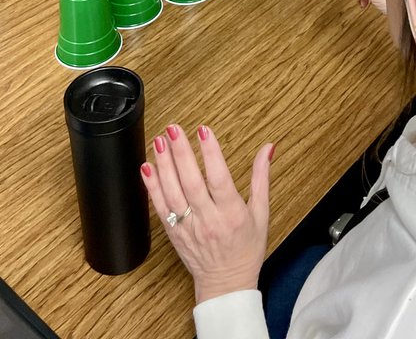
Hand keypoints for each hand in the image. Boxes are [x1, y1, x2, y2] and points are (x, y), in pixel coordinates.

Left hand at [142, 124, 273, 304]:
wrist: (225, 285)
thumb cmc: (245, 250)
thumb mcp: (261, 214)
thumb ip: (261, 178)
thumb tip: (268, 148)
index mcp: (231, 214)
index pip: (219, 180)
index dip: (211, 154)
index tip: (204, 131)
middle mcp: (208, 220)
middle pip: (191, 183)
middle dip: (181, 153)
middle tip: (174, 130)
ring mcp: (188, 228)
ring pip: (173, 193)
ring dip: (164, 166)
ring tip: (159, 141)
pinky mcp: (174, 233)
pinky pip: (160, 208)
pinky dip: (152, 187)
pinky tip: (147, 167)